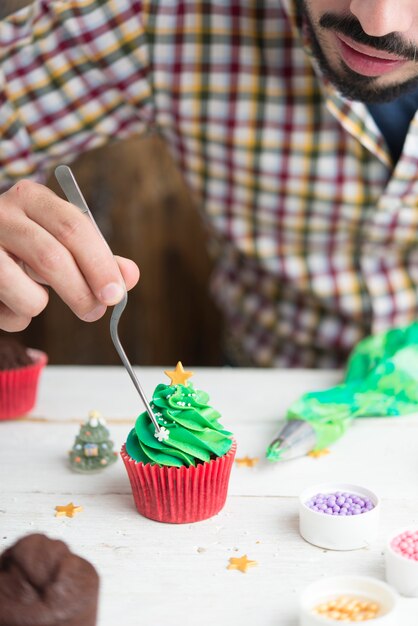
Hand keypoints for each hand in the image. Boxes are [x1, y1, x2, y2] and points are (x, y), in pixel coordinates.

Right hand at [0, 180, 139, 330]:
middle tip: (94, 312)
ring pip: (26, 292)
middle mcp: (2, 214)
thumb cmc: (24, 244)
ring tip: (36, 298)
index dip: (100, 264)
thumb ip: (97, 257)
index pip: (74, 227)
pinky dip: (17, 318)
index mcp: (31, 198)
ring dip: (40, 305)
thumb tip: (130, 276)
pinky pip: (5, 312)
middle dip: (81, 292)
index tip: (116, 294)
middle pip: (52, 258)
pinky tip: (10, 301)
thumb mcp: (58, 241)